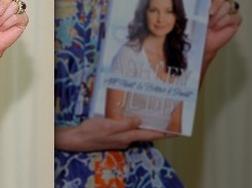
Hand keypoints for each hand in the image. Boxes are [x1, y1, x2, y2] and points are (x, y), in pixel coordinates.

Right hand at [55, 117, 176, 151]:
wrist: (78, 139)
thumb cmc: (92, 131)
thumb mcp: (108, 125)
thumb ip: (125, 124)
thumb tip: (140, 121)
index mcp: (127, 136)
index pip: (150, 135)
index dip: (163, 133)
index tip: (176, 131)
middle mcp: (126, 139)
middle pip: (145, 133)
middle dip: (156, 127)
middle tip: (166, 119)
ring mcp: (120, 139)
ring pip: (135, 131)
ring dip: (144, 125)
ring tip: (151, 115)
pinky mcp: (113, 136)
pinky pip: (127, 130)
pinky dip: (132, 124)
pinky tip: (130, 117)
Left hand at [199, 0, 241, 59]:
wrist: (197, 39)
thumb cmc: (194, 22)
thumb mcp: (193, 4)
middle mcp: (224, 0)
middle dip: (217, 1)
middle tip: (209, 12)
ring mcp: (231, 10)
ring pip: (228, 5)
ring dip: (217, 15)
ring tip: (208, 22)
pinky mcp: (235, 20)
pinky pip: (233, 17)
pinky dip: (222, 22)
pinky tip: (215, 26)